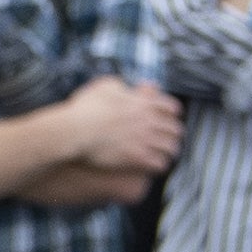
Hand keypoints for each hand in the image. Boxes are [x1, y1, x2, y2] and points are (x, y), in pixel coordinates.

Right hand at [68, 76, 185, 178]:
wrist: (75, 130)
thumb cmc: (86, 108)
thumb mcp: (104, 86)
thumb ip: (120, 85)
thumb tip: (125, 87)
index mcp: (143, 102)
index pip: (172, 107)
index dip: (173, 113)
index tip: (171, 117)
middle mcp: (148, 120)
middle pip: (175, 129)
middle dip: (174, 134)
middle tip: (170, 138)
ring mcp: (143, 139)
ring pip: (170, 147)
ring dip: (169, 150)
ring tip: (166, 154)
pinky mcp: (136, 157)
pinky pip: (158, 163)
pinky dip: (159, 165)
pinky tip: (155, 166)